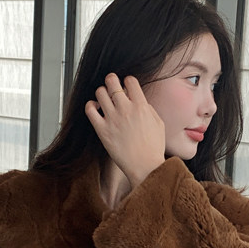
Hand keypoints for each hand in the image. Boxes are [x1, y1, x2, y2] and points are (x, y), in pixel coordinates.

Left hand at [85, 73, 165, 190]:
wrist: (145, 167)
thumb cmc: (153, 149)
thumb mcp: (158, 124)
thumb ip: (148, 108)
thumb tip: (139, 100)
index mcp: (141, 106)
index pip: (130, 80)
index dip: (127, 81)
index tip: (126, 87)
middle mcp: (126, 109)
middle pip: (112, 81)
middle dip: (111, 80)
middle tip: (112, 86)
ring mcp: (112, 119)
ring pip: (99, 92)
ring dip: (101, 93)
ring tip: (104, 100)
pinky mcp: (102, 130)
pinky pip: (89, 110)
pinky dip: (90, 106)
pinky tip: (95, 109)